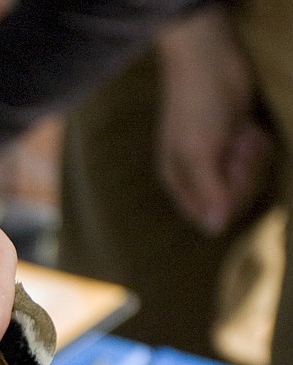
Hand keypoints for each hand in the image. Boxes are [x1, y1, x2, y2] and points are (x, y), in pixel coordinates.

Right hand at [155, 5, 272, 233]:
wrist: (210, 62)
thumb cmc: (195, 109)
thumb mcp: (199, 155)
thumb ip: (209, 193)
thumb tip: (215, 229)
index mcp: (179, 180)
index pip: (205, 214)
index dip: (224, 203)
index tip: (228, 180)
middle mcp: (198, 173)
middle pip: (231, 199)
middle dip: (240, 177)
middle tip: (234, 152)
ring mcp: (219, 158)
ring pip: (247, 181)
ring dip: (251, 160)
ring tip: (239, 137)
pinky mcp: (238, 142)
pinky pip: (256, 160)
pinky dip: (257, 146)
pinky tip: (247, 130)